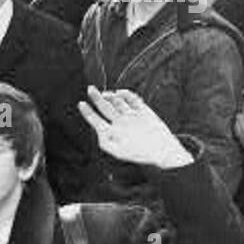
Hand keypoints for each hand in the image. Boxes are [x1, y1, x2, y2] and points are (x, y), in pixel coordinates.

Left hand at [77, 86, 193, 168]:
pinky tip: (120, 93)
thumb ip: (105, 142)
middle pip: (104, 107)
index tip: (81, 104)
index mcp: (111, 132)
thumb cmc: (139, 154)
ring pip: (117, 101)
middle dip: (96, 98)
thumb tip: (98, 130)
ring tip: (107, 95)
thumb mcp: (117, 152)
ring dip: (111, 96)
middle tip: (90, 89)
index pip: (95, 120)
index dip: (87, 112)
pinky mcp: (142, 110)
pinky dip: (126, 94)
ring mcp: (130, 115)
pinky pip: (132, 99)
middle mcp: (119, 122)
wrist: (162, 151)